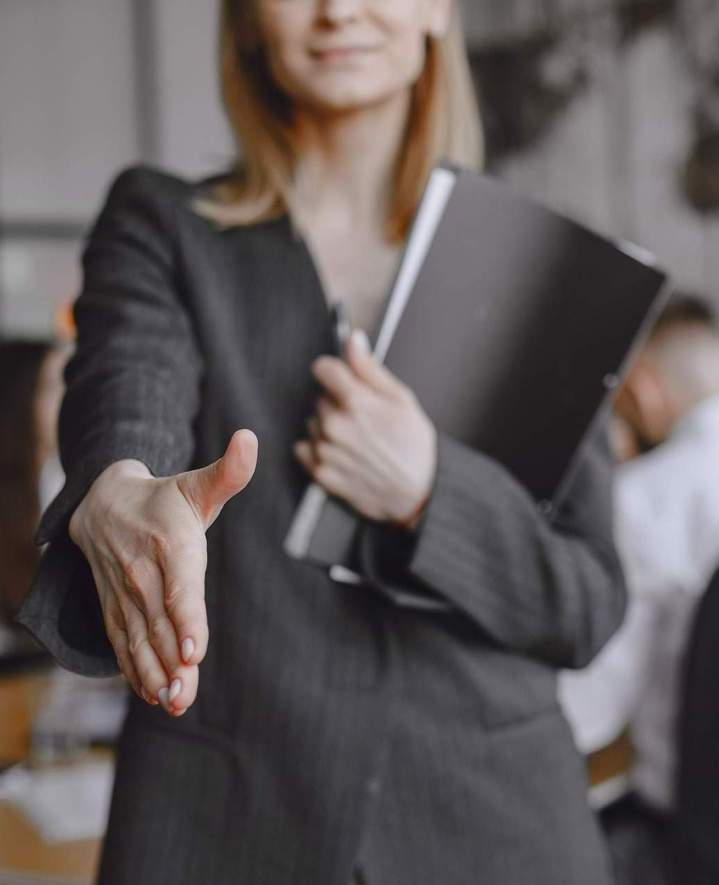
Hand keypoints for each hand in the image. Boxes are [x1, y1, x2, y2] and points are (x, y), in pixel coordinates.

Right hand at [68, 430, 257, 715]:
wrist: (103, 504)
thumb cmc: (165, 498)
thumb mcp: (197, 484)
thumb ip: (228, 472)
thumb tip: (251, 439)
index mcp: (170, 540)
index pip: (179, 583)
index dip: (186, 617)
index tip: (194, 649)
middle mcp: (143, 570)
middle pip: (159, 622)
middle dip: (172, 661)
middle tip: (184, 694)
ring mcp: (125, 592)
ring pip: (140, 638)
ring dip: (154, 673)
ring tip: (173, 701)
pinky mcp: (114, 607)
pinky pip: (122, 642)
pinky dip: (134, 669)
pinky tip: (152, 694)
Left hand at [294, 330, 436, 526]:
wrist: (419, 493)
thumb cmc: (414, 446)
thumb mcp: (401, 399)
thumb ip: (370, 369)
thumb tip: (353, 340)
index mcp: (356, 403)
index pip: (323, 369)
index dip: (335, 372)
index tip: (344, 380)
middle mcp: (335, 426)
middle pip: (319, 398)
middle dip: (337, 404)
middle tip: (363, 419)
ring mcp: (326, 451)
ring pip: (313, 424)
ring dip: (327, 428)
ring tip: (356, 440)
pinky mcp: (320, 473)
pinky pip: (305, 449)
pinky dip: (318, 450)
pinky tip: (343, 455)